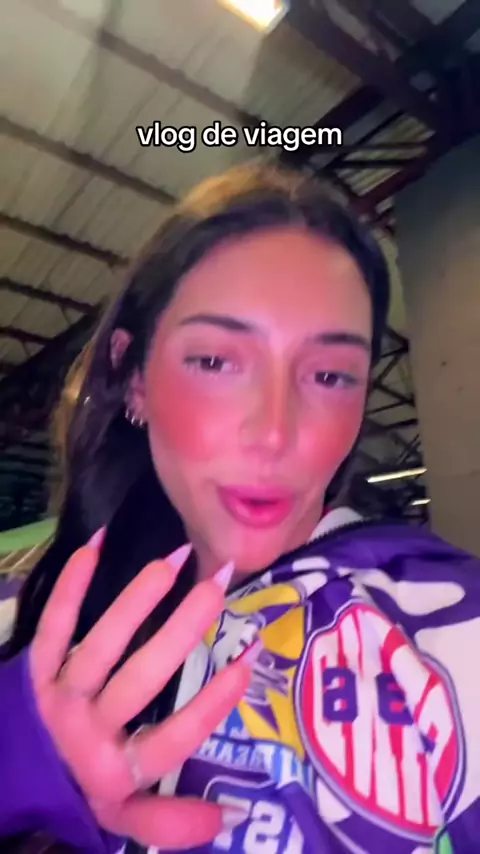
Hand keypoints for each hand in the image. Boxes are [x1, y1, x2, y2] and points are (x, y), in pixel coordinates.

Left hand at [30, 530, 258, 849]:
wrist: (8, 781)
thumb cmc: (76, 789)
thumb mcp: (121, 818)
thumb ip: (171, 821)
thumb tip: (231, 815)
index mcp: (116, 770)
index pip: (173, 738)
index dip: (213, 702)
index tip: (249, 658)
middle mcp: (88, 728)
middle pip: (143, 677)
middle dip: (184, 629)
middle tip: (218, 584)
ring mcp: (60, 693)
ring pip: (103, 643)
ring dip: (139, 598)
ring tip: (174, 558)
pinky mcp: (36, 667)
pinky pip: (54, 623)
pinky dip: (73, 584)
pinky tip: (97, 544)